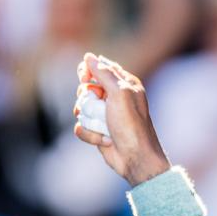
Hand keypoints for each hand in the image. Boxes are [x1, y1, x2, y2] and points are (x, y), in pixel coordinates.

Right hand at [73, 53, 170, 186]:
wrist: (135, 158)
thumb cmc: (131, 125)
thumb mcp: (120, 93)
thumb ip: (104, 73)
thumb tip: (89, 57)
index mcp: (124, 85)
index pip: (100, 68)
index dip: (88, 72)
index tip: (85, 78)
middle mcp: (114, 99)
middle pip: (86, 89)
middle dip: (87, 99)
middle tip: (97, 105)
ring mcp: (105, 116)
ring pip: (81, 109)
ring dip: (90, 120)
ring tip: (103, 127)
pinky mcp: (98, 131)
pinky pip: (81, 127)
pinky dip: (90, 134)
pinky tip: (104, 140)